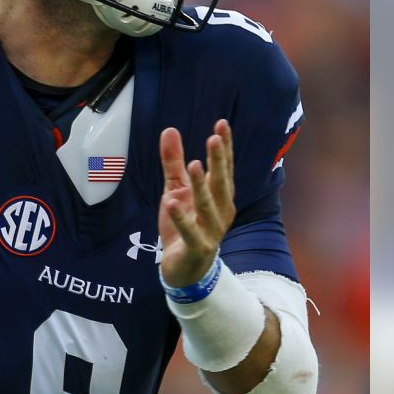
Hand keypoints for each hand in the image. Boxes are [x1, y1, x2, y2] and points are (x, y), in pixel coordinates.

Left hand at [157, 119, 235, 286]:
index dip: (224, 147)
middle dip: (218, 161)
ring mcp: (211, 231)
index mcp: (218, 196)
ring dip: (201, 186)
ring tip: (193, 164)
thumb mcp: (175, 190)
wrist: (184, 269)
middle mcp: (220, 212)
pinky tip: (172, 202)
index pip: (224, 168)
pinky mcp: (197, 247)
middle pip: (221, 183)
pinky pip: (190, 232)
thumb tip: (169, 130)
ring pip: (207, 206)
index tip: (221, 124)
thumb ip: (173, 163)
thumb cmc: (183, 226)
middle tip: (214, 138)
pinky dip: (182, 218)